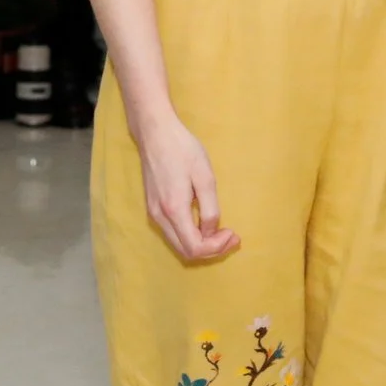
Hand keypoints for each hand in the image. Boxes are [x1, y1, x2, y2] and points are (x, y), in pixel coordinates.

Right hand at [127, 108, 238, 261]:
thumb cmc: (182, 150)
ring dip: (201, 243)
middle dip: (211, 249)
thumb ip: (210, 209)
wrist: (155, 133)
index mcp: (174, 210)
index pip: (195, 247)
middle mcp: (160, 217)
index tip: (233, 233)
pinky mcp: (153, 207)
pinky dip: (190, 235)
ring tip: (222, 232)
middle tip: (232, 236)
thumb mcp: (205, 177)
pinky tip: (204, 223)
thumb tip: (211, 231)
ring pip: (178, 244)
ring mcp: (153, 213)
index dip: (217, 247)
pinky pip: (173, 233)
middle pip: (186, 251)